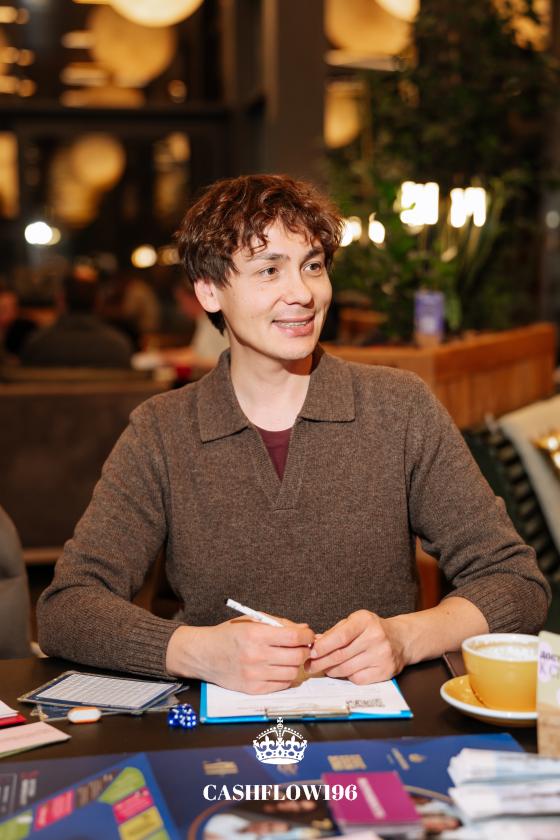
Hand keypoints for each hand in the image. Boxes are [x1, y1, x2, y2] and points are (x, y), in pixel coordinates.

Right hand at [166, 617, 314, 693]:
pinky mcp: (253, 689)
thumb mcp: (251, 621)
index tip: (307, 635)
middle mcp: (256, 656)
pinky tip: (279, 669)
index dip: (306, 636)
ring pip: (292, 673)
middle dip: (304, 651)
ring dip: (296, 665)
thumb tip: (304, 629)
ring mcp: (254, 674)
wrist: (203, 654)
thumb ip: (279, 624)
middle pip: (297, 657)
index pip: (293, 638)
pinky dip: (286, 677)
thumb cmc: (228, 635)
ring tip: (289, 658)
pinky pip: (281, 685)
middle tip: (301, 647)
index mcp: (255, 634)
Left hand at [304, 610, 405, 683]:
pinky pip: (357, 679)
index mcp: (365, 621)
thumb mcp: (354, 622)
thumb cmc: (372, 629)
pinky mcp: (385, 671)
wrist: (400, 639)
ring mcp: (381, 655)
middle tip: (309, 666)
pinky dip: (347, 676)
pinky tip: (344, 671)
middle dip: (321, 662)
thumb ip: (335, 632)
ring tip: (324, 668)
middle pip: (341, 655)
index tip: (312, 652)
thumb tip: (315, 644)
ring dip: (331, 670)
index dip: (323, 646)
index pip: (340, 636)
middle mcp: (375, 637)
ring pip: (347, 669)